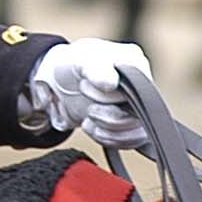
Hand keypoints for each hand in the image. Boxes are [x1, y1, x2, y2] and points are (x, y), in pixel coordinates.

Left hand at [24, 38, 152, 146]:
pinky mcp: (127, 124)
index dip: (109, 96)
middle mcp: (140, 86)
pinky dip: (107, 139)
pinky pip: (129, 141)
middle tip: (87, 105)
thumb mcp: (79, 60)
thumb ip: (96, 69)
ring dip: (107, 131)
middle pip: (139, 115)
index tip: (84, 86)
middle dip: (107, 115)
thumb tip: (111, 83)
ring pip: (138, 133)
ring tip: (87, 119)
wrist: (60, 81)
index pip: (137, 90)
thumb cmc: (73, 64)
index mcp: (136, 64)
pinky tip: (91, 127)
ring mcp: (136, 107)